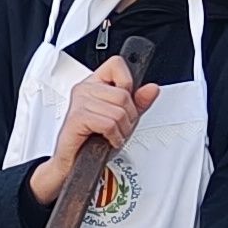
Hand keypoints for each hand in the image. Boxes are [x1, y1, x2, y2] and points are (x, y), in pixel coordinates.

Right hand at [28, 58, 155, 205]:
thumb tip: (152, 89)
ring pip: (118, 111)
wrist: (75, 163)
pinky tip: (108, 139)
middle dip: (129, 117)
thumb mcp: (123, 119)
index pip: (117, 64)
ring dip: (121, 130)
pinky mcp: (77, 118)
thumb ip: (139, 103)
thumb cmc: (94, 140)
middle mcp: (85, 89)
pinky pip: (108, 123)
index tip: (124, 103)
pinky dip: (114, 136)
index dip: (128, 84)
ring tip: (112, 135)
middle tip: (119, 128)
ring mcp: (79, 102)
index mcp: (95, 83)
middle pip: (124, 94)